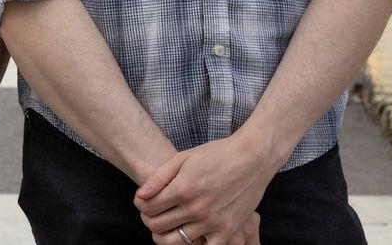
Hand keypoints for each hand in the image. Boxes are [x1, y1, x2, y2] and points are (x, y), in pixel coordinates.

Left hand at [134, 134, 275, 244]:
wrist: (251, 158)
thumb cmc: (215, 155)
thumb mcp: (182, 158)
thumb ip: (158, 177)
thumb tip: (140, 195)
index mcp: (182, 189)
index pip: (147, 208)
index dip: (141, 205)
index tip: (144, 202)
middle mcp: (196, 208)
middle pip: (158, 226)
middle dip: (149, 220)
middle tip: (152, 214)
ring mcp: (213, 222)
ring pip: (177, 241)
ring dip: (167, 234)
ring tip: (168, 224)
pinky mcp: (228, 230)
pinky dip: (194, 244)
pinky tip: (191, 233)